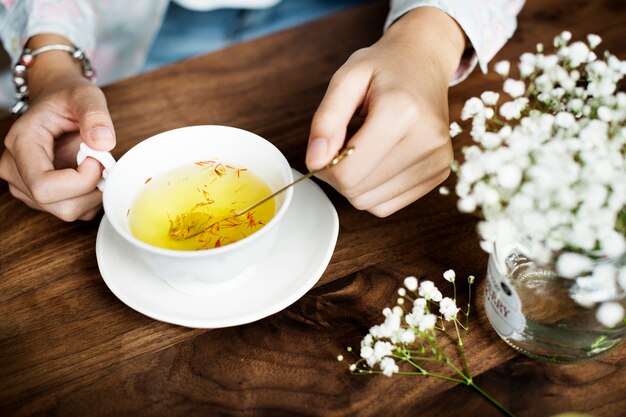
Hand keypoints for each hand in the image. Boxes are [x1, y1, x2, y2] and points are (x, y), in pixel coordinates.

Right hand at [0, 34, 114, 220]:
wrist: (58, 101)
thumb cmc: (67, 98)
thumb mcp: (86, 96)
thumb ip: (95, 116)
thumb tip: (104, 142)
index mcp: (22, 144)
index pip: (44, 186)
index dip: (80, 181)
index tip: (96, 158)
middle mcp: (16, 170)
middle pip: (59, 206)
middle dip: (91, 189)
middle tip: (101, 161)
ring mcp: (27, 187)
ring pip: (68, 212)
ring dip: (93, 193)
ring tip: (95, 164)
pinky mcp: (42, 197)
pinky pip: (75, 211)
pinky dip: (91, 197)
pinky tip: (92, 175)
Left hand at [306, 7, 464, 216]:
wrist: (424, 63)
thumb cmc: (383, 68)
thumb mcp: (346, 79)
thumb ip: (326, 120)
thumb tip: (315, 161)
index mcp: (402, 112)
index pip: (347, 172)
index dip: (324, 166)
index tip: (325, 146)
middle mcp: (426, 140)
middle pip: (357, 191)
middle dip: (338, 175)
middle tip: (342, 145)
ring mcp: (438, 160)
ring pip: (371, 204)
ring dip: (356, 184)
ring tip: (363, 149)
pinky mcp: (439, 174)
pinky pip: (388, 205)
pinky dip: (373, 190)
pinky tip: (378, 161)